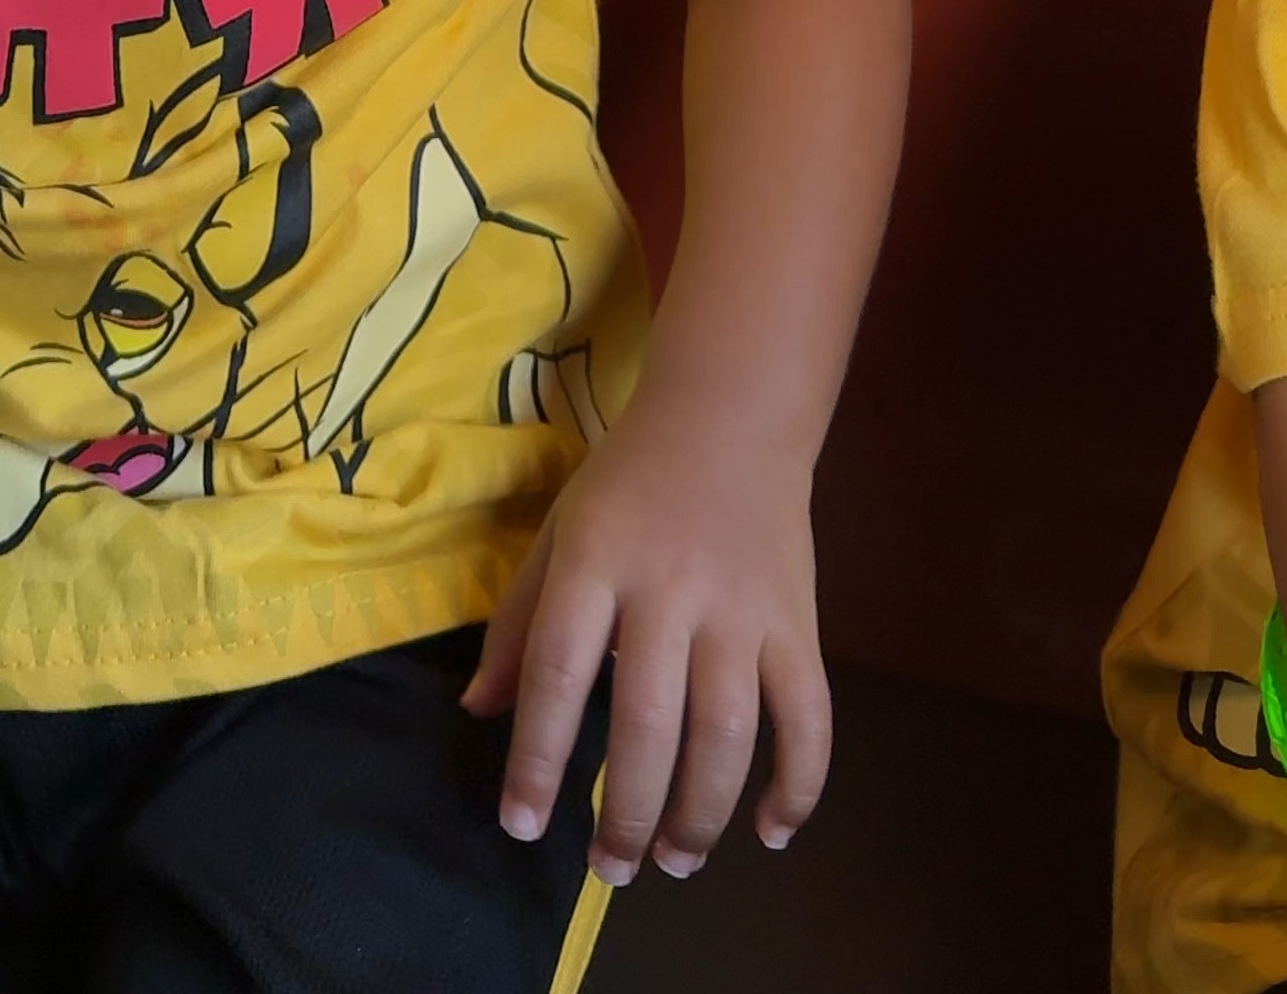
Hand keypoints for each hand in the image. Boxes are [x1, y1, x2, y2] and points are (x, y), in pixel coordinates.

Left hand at [463, 409, 828, 883]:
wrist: (730, 413)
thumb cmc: (629, 480)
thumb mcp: (559, 532)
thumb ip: (518, 622)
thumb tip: (478, 712)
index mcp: (595, 562)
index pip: (557, 672)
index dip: (536, 757)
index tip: (523, 826)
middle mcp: (668, 588)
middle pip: (646, 720)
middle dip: (626, 811)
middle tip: (610, 872)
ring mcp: (740, 607)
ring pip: (726, 731)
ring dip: (701, 812)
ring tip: (675, 861)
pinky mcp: (798, 620)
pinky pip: (808, 714)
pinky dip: (798, 781)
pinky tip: (772, 831)